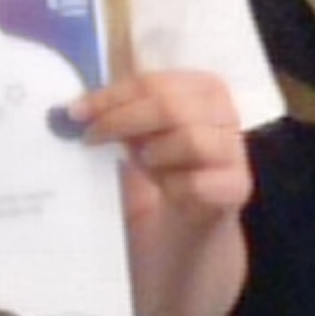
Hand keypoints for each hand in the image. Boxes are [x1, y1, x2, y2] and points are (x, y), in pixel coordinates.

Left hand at [68, 72, 253, 232]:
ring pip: (191, 139)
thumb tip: (81, 107)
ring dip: (154, 153)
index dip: (111, 96)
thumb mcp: (139, 138)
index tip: (77, 112)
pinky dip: (172, 186)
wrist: (189, 233)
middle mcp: (226, 114)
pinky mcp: (237, 189)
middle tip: (92, 138)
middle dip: (122, 120)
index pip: (153, 82)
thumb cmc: (163, 176)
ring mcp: (235, 152)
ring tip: (142, 166)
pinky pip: (198, 182)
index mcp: (204, 89)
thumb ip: (121, 117)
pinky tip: (167, 193)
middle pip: (171, 106)